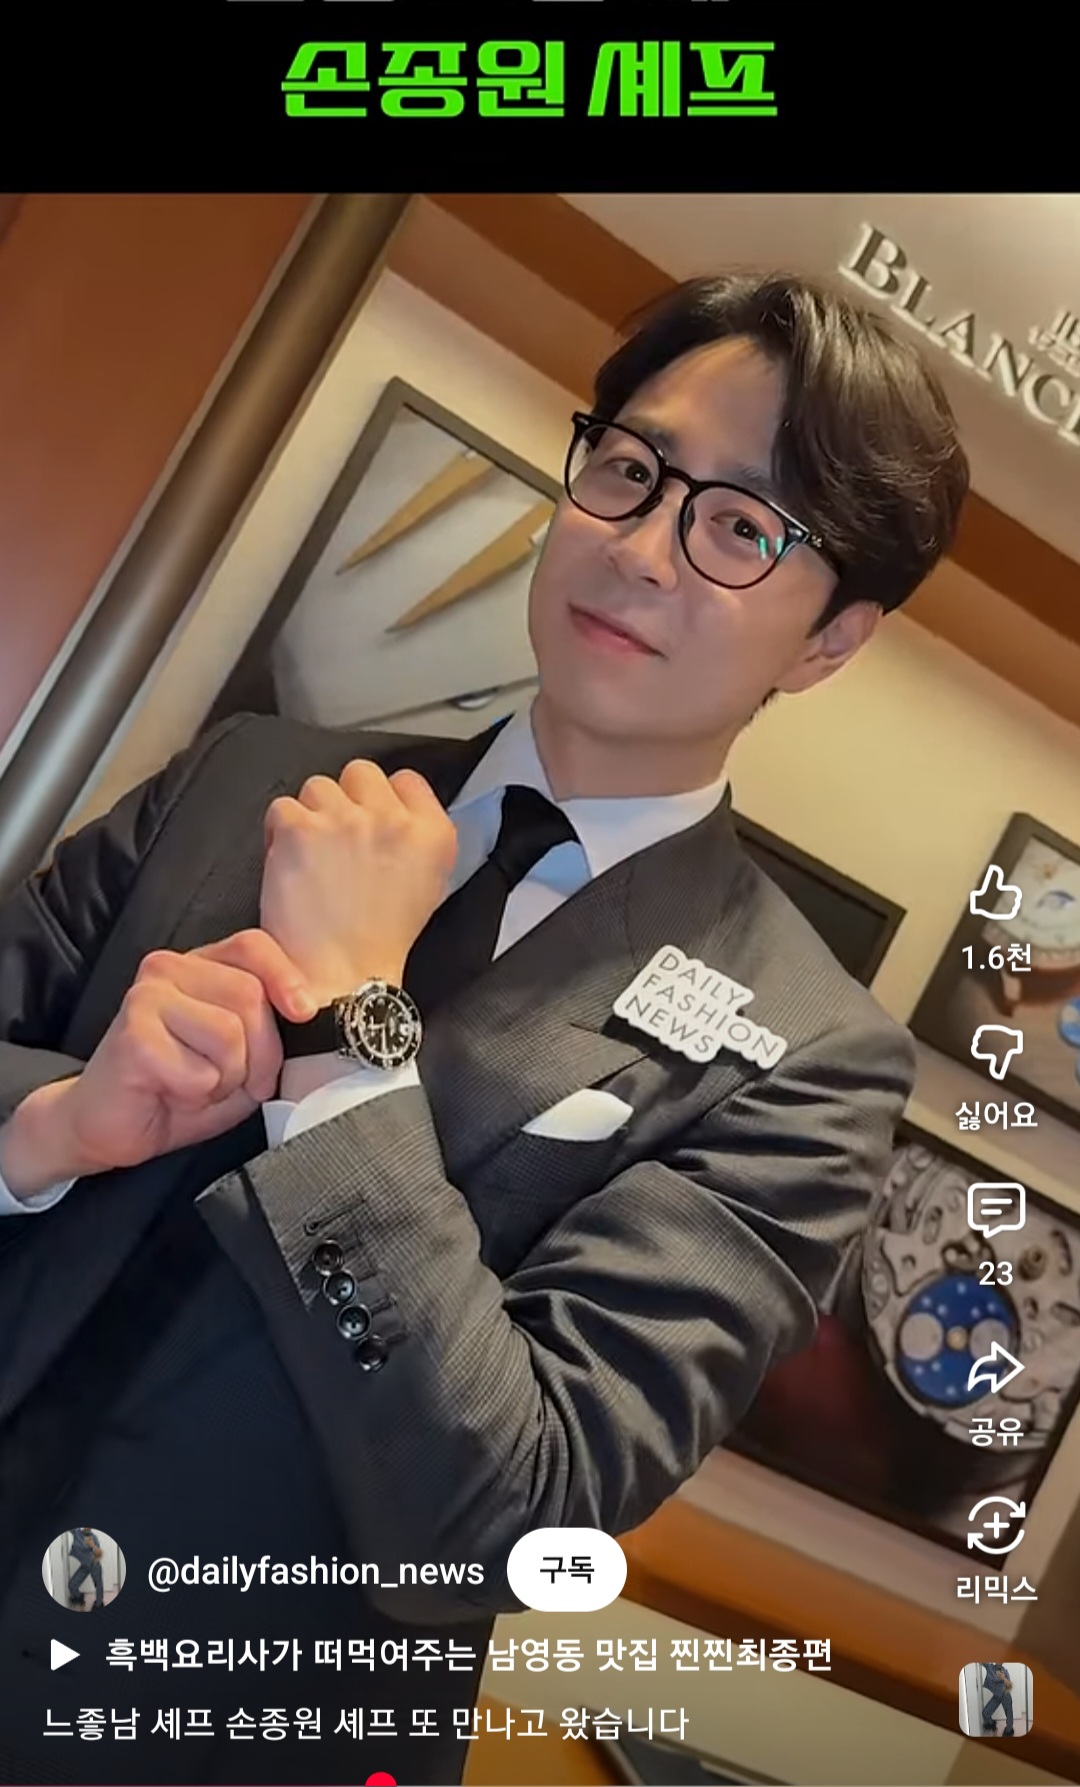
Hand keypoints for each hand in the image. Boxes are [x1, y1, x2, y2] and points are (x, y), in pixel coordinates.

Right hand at [0, 931, 317, 1194]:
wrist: (109, 1127)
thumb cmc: (179, 1089)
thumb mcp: (241, 1057)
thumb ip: (269, 1030)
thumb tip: (306, 1013)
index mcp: (199, 966)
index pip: (253, 946)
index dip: (286, 978)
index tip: (303, 1013)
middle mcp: (169, 968)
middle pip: (250, 996)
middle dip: (261, 1054)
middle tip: (238, 1082)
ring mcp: (147, 996)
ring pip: (230, 1034)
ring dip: (227, 1078)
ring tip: (198, 1085)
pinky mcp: (133, 1034)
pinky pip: (200, 1071)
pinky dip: (197, 1096)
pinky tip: (171, 1093)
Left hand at [260, 761, 457, 1005]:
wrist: (344, 977)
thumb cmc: (382, 939)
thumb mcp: (430, 883)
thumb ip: (418, 836)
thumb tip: (393, 806)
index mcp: (433, 834)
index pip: (407, 780)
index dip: (383, 799)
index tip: (371, 823)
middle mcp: (393, 821)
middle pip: (360, 773)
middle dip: (346, 801)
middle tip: (337, 840)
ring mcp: (345, 821)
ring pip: (318, 787)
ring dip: (311, 815)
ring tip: (311, 855)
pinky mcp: (300, 829)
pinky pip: (283, 808)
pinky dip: (279, 833)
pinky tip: (289, 863)